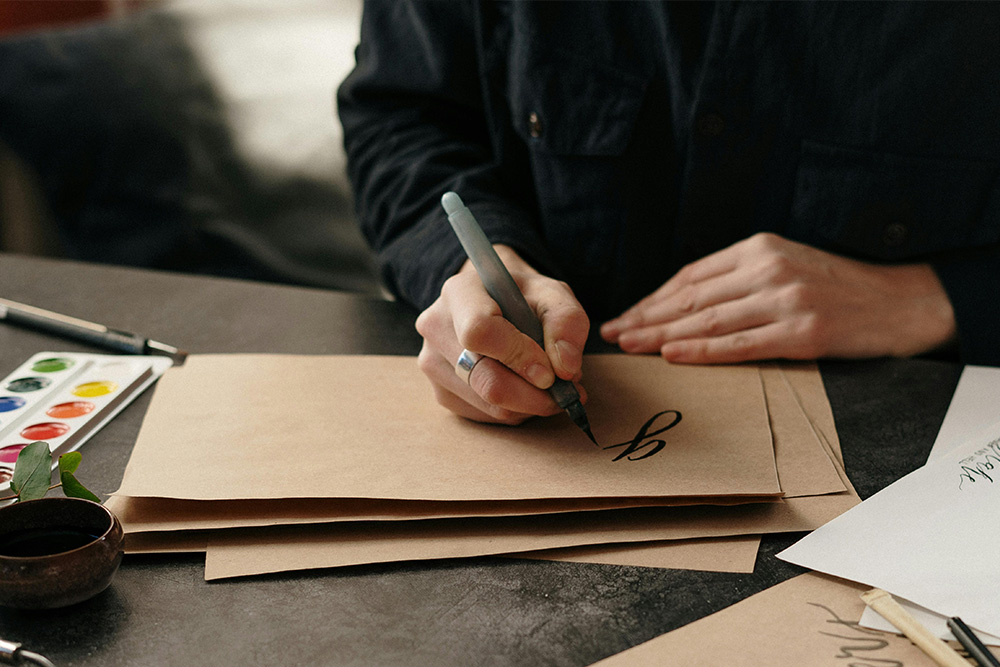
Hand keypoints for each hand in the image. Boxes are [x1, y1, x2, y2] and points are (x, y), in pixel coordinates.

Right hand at [416, 245, 589, 423]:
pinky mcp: (442, 392)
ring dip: (530, 404)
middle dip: (534, 395)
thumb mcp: (553, 294)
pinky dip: (515, 411)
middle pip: (484, 379)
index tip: (551, 372)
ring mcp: (433, 363)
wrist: (493, 301)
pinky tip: (526, 390)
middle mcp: (436, 328)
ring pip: (488, 404)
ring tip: (550, 386)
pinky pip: (484, 416)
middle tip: (568, 391)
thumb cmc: (523, 297)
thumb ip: (566, 323)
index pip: (479, 332)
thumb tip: (566, 368)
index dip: (518, 357)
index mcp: (460, 293)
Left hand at [600, 233, 955, 362]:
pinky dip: (701, 350)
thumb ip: (740, 276)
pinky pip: (740, 344)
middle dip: (646, 316)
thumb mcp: (786, 263)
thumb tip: (683, 302)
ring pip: (708, 319)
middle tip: (613, 332)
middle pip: (691, 296)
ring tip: (630, 344)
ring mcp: (786, 299)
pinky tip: (672, 354)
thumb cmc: (838, 286)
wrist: (900, 302)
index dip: (652, 298)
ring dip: (662, 334)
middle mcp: (768, 269)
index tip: (626, 314)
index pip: (690, 276)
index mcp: (759, 248)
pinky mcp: (802, 331)